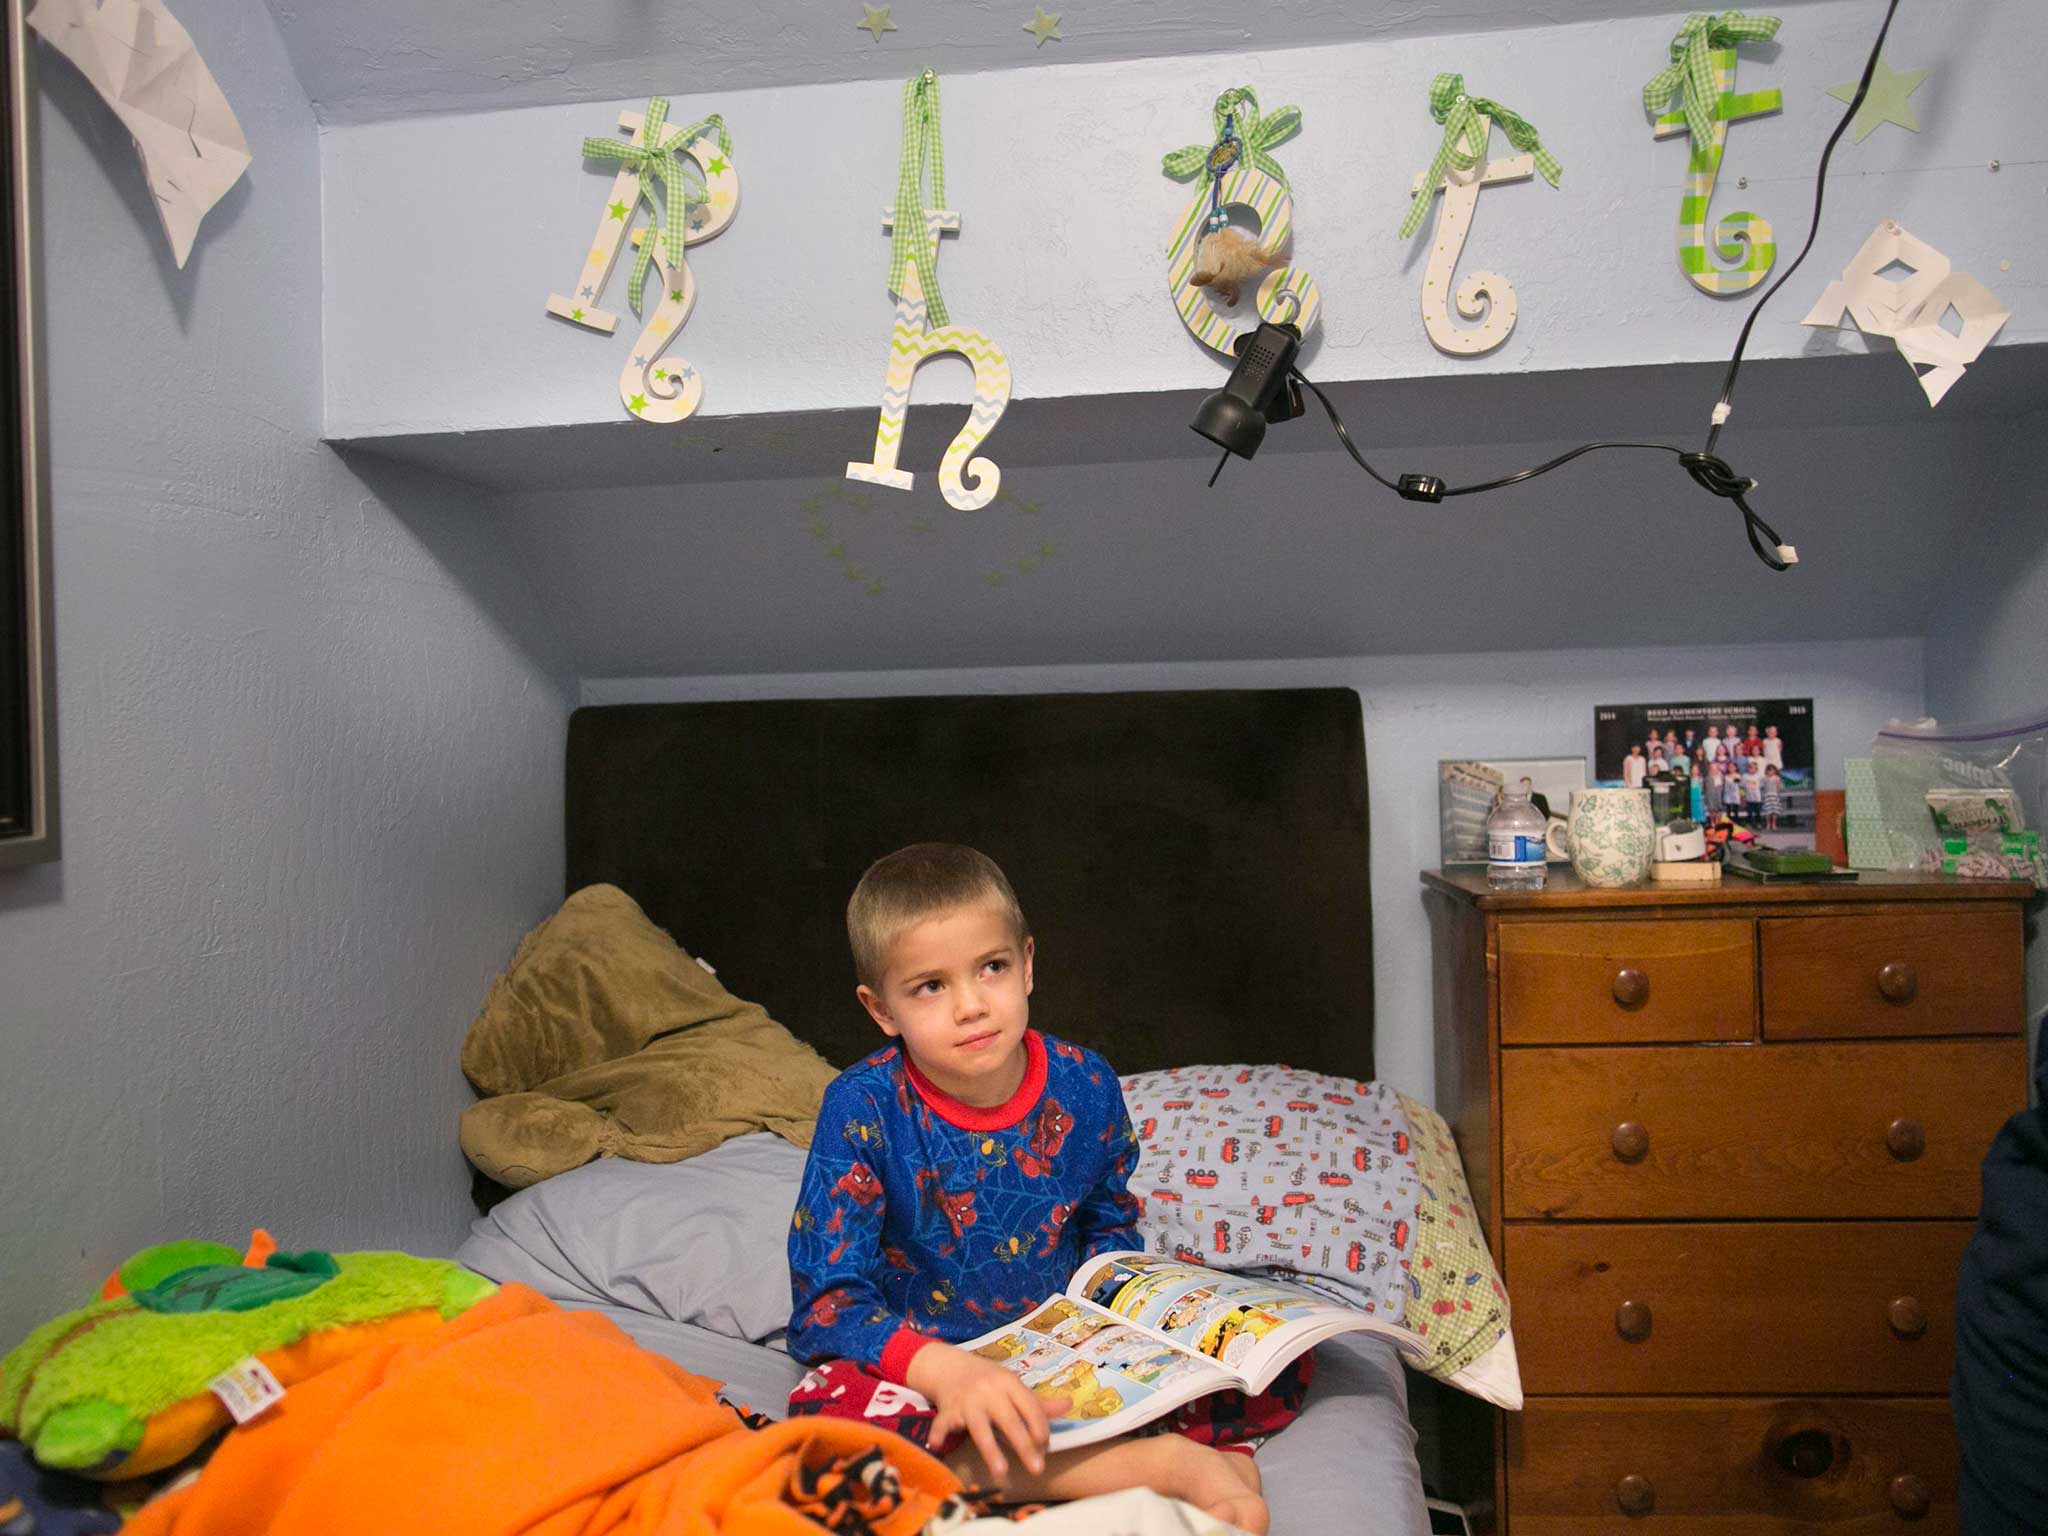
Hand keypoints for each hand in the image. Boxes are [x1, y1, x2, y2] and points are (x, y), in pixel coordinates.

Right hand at [904, 1341, 1069, 1479]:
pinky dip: (939, 1433)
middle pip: (1010, 1421)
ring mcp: (968, 1400)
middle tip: (1038, 1469)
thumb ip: (1038, 1402)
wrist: (950, 1366)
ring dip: (990, 1449)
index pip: (1031, 1407)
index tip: (1046, 1447)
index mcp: (1010, 1383)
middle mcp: (990, 1391)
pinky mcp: (948, 1408)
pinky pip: (943, 1423)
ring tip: (1001, 1472)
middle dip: (1024, 1445)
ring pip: (980, 1427)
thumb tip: (1070, 1405)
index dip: (1040, 1428)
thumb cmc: (988, 1381)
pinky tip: (937, 1446)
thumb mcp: (1012, 1386)